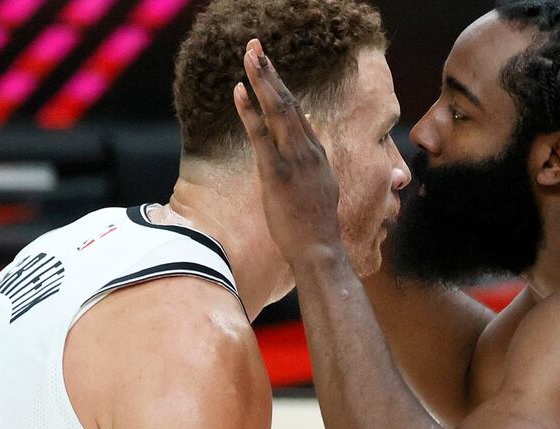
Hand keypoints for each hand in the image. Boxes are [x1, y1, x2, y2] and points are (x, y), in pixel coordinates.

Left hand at [233, 38, 344, 265]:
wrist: (320, 249)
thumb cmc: (316, 226)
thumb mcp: (321, 189)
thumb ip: (314, 164)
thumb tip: (308, 140)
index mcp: (318, 154)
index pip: (298, 114)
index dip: (281, 89)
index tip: (267, 70)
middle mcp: (308, 151)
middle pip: (288, 102)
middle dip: (271, 73)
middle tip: (256, 47)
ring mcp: (294, 160)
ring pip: (278, 111)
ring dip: (262, 81)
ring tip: (249, 56)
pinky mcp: (277, 174)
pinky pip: (261, 136)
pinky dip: (249, 112)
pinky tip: (238, 90)